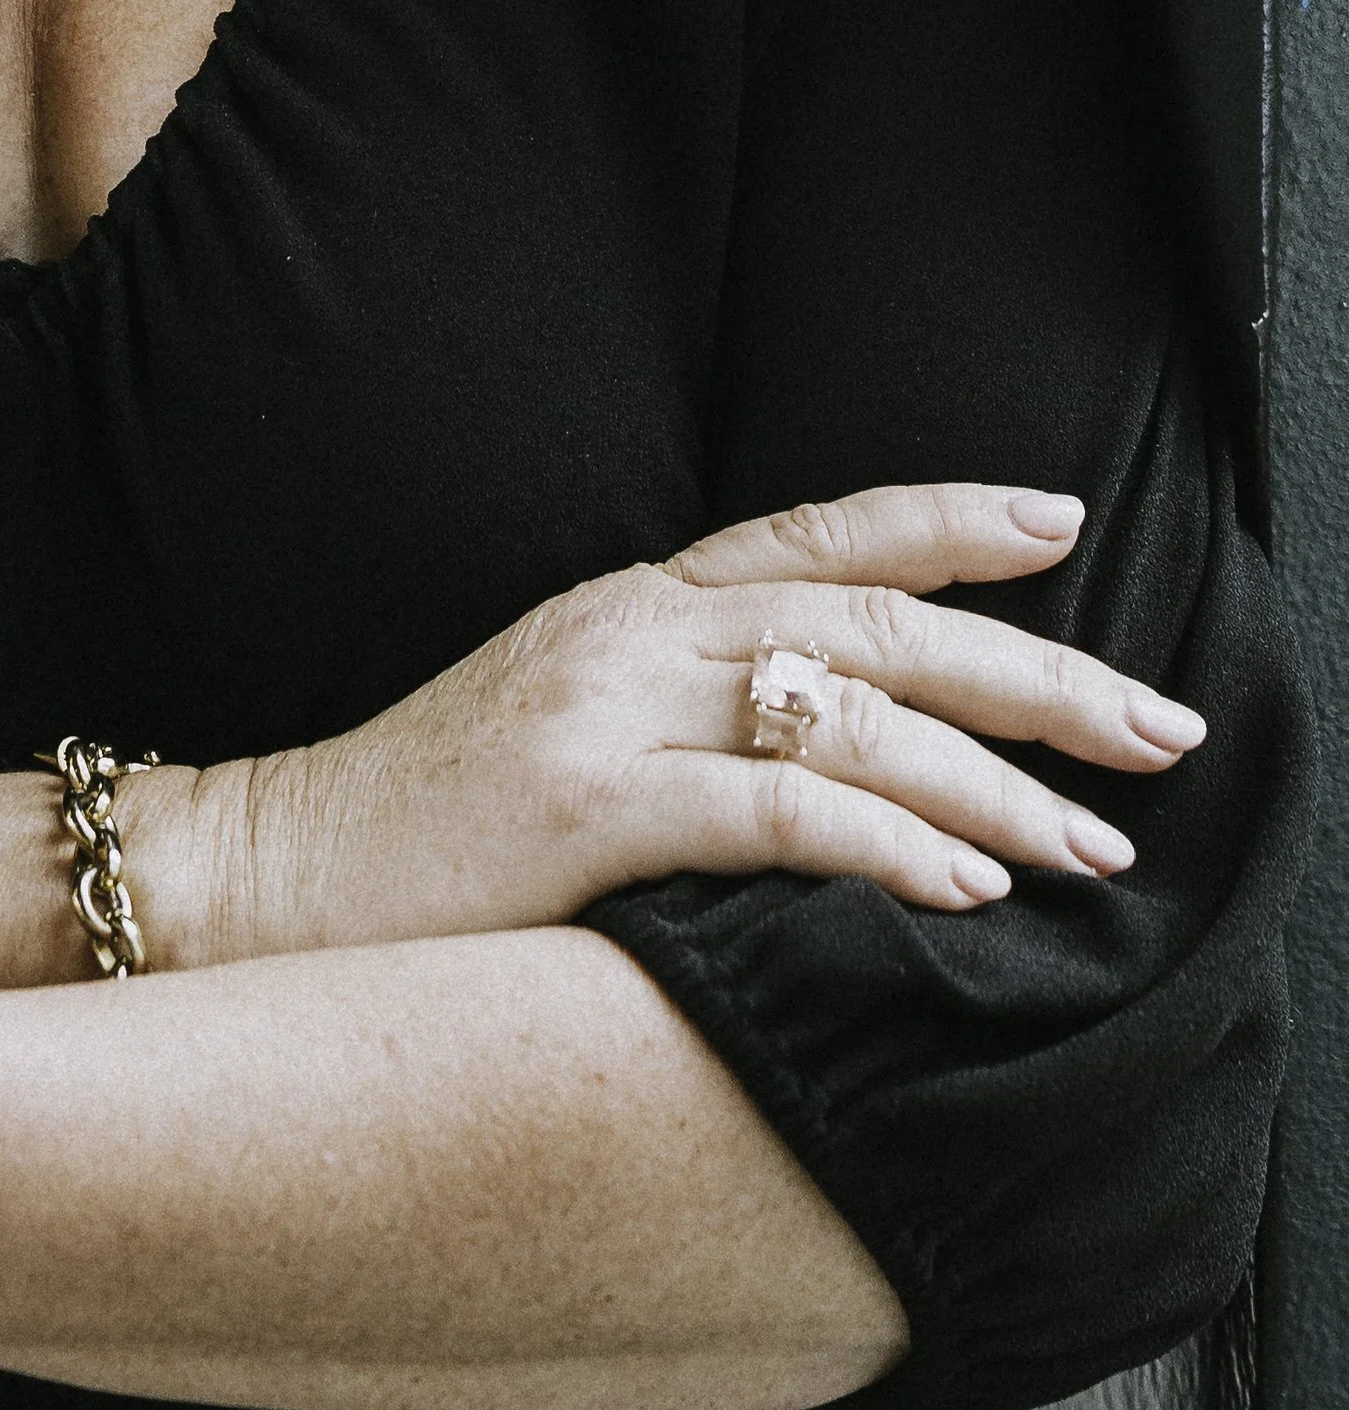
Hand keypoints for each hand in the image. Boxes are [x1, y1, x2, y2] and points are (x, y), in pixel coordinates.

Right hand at [208, 483, 1208, 957]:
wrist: (254, 882)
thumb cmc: (410, 837)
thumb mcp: (552, 730)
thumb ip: (671, 712)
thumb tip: (827, 747)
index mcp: (623, 604)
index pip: (818, 534)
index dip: (949, 523)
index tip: (1063, 524)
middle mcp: (626, 631)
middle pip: (874, 622)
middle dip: (1036, 672)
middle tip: (1157, 728)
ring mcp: (601, 710)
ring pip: (848, 716)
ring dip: (995, 782)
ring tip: (1099, 842)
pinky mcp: (582, 809)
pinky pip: (775, 813)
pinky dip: (889, 845)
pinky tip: (967, 886)